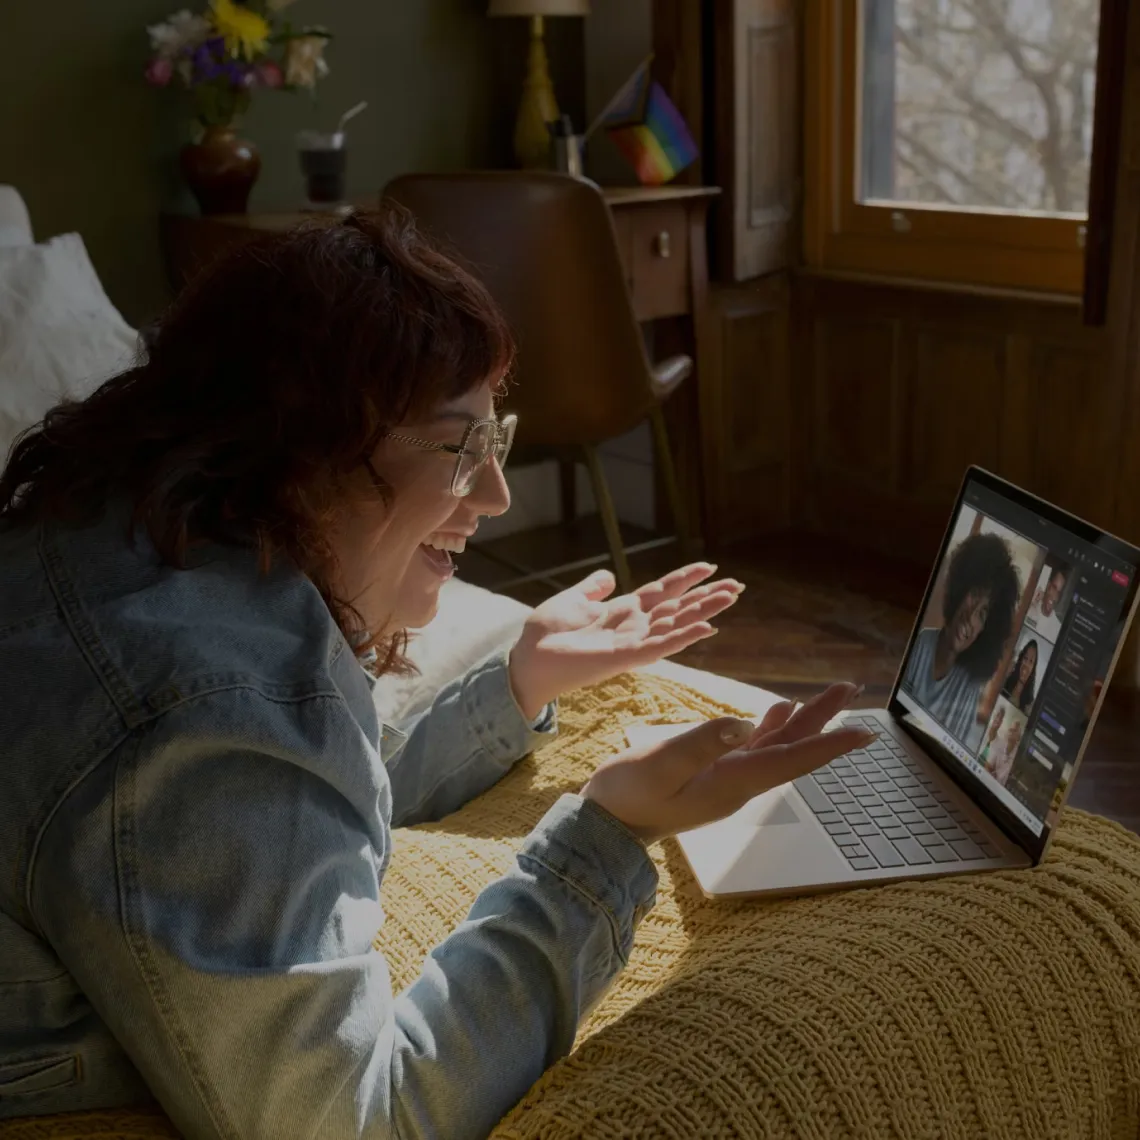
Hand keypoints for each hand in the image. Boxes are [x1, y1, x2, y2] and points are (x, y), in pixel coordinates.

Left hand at [508, 563, 743, 719]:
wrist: (528, 659)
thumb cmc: (545, 634)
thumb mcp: (571, 600)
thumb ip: (592, 589)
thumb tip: (608, 575)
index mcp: (622, 612)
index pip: (662, 592)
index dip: (686, 579)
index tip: (710, 566)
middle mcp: (634, 627)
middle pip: (678, 608)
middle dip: (707, 597)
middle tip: (738, 585)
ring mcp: (633, 642)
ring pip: (677, 624)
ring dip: (704, 612)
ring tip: (731, 598)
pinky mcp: (625, 657)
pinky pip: (661, 646)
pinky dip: (684, 636)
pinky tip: (707, 628)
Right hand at [582, 682, 874, 843]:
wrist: (607, 827)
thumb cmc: (628, 796)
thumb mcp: (660, 765)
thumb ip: (701, 743)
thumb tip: (745, 724)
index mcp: (732, 782)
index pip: (791, 761)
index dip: (829, 745)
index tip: (864, 733)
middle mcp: (739, 783)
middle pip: (792, 749)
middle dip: (823, 720)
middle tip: (848, 688)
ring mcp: (727, 780)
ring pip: (777, 746)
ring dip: (804, 720)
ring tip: (828, 695)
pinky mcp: (712, 774)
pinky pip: (754, 749)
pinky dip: (772, 727)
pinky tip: (778, 711)